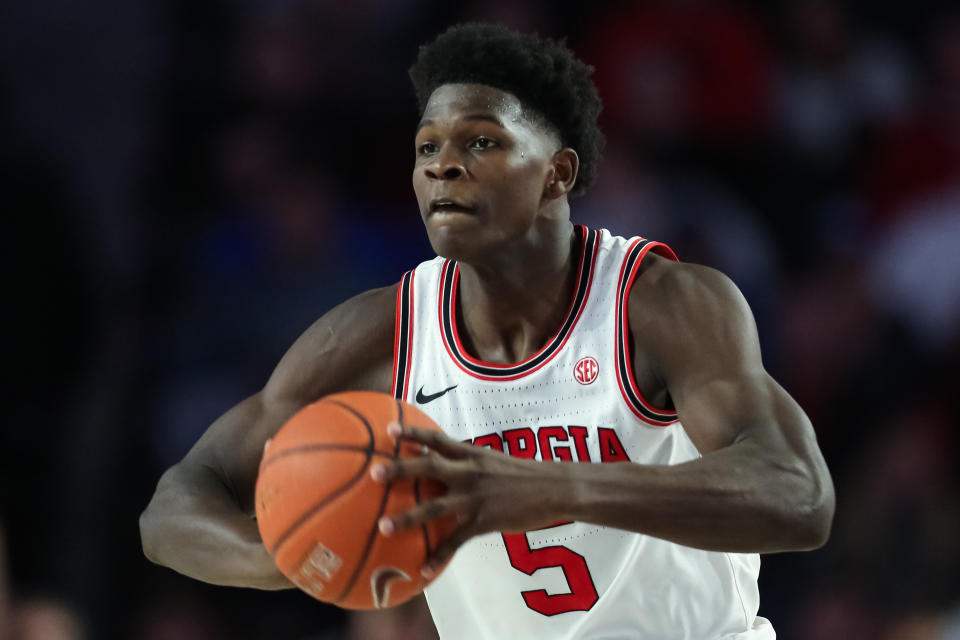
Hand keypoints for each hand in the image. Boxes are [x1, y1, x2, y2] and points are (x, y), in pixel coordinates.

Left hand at [369, 422, 570, 577]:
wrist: (556, 486)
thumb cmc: (527, 475)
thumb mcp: (497, 461)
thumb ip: (473, 463)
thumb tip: (453, 464)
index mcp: (472, 455)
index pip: (437, 439)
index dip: (412, 434)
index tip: (388, 429)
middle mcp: (469, 473)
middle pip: (428, 468)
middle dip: (399, 470)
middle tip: (374, 472)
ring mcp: (475, 497)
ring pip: (434, 507)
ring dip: (407, 518)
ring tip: (383, 526)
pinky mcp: (485, 520)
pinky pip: (456, 541)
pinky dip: (439, 556)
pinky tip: (425, 570)